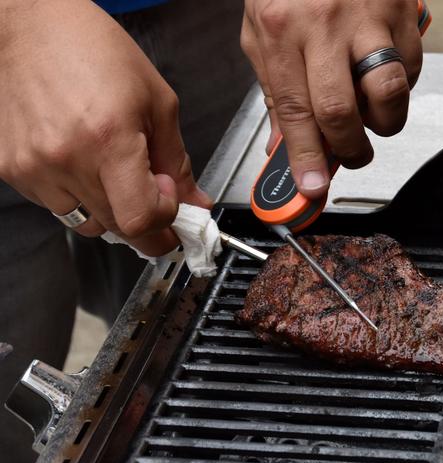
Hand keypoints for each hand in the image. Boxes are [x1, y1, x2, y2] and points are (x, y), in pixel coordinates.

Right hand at [0, 0, 210, 255]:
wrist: (30, 26)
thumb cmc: (94, 51)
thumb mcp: (157, 102)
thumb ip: (178, 161)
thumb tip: (195, 202)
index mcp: (108, 138)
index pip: (141, 220)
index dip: (164, 218)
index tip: (171, 199)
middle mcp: (65, 158)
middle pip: (117, 227)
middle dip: (145, 218)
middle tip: (154, 193)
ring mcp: (33, 168)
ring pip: (87, 223)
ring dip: (111, 209)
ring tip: (113, 169)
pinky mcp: (11, 169)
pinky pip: (56, 206)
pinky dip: (78, 195)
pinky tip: (83, 162)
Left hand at [241, 0, 422, 198]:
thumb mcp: (261, 31)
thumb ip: (273, 90)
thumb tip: (284, 145)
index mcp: (280, 28)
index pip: (295, 111)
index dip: (305, 157)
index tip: (313, 187)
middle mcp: (325, 24)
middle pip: (342, 111)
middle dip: (350, 150)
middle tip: (351, 156)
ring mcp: (369, 16)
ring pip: (390, 92)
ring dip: (385, 122)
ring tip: (373, 117)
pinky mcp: (404, 12)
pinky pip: (412, 68)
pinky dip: (400, 87)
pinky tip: (382, 75)